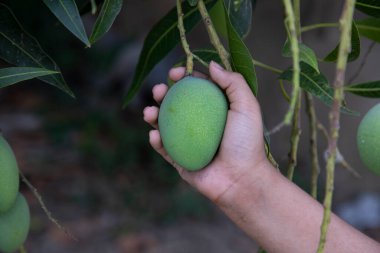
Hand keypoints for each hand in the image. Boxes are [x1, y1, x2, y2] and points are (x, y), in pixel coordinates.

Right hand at [143, 61, 268, 202]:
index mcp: (216, 109)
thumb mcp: (246, 106)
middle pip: (177, 104)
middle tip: (158, 90)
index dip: (184, 77)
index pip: (197, 88)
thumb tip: (212, 64)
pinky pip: (164, 149)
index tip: (175, 72)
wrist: (241, 180)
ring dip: (153, 115)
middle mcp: (201, 124)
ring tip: (149, 113)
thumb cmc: (246, 143)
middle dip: (163, 94)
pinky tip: (154, 135)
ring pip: (165, 125)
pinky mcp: (180, 160)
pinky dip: (156, 141)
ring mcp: (189, 142)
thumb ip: (232, 82)